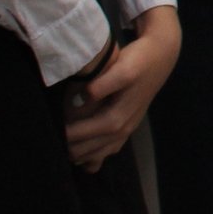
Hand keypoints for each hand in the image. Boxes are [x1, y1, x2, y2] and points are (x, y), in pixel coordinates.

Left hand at [65, 7, 179, 170]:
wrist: (160, 57)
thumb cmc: (139, 61)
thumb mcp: (122, 68)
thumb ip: (102, 85)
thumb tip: (81, 100)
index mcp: (118, 117)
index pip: (86, 134)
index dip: (68, 135)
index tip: (52, 131)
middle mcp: (123, 129)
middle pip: (91, 149)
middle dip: (70, 149)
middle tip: (52, 141)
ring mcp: (127, 129)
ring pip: (100, 154)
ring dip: (81, 155)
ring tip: (62, 149)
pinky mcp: (128, 125)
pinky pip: (109, 150)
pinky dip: (95, 156)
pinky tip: (83, 154)